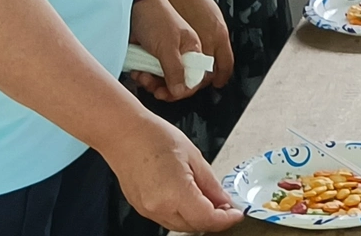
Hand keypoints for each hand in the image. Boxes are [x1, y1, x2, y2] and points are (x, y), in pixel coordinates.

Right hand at [100, 115, 244, 230]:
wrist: (123, 133)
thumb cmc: (154, 137)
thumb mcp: (194, 156)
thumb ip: (211, 184)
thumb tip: (224, 201)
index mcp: (175, 193)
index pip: (207, 219)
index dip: (226, 219)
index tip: (236, 213)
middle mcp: (159, 207)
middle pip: (195, 226)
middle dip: (214, 219)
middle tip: (226, 206)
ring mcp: (148, 210)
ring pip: (180, 226)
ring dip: (198, 219)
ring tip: (209, 201)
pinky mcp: (141, 208)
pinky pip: (167, 219)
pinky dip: (182, 214)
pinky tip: (189, 200)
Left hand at [128, 0, 202, 100]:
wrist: (132, 3)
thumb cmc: (154, 16)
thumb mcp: (167, 47)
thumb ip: (175, 71)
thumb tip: (181, 92)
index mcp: (192, 48)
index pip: (194, 78)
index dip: (182, 89)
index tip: (169, 93)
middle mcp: (180, 53)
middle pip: (177, 82)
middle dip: (164, 87)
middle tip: (153, 87)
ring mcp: (164, 54)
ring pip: (161, 79)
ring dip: (151, 81)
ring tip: (142, 75)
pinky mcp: (150, 55)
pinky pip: (149, 73)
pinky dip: (142, 75)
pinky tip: (137, 71)